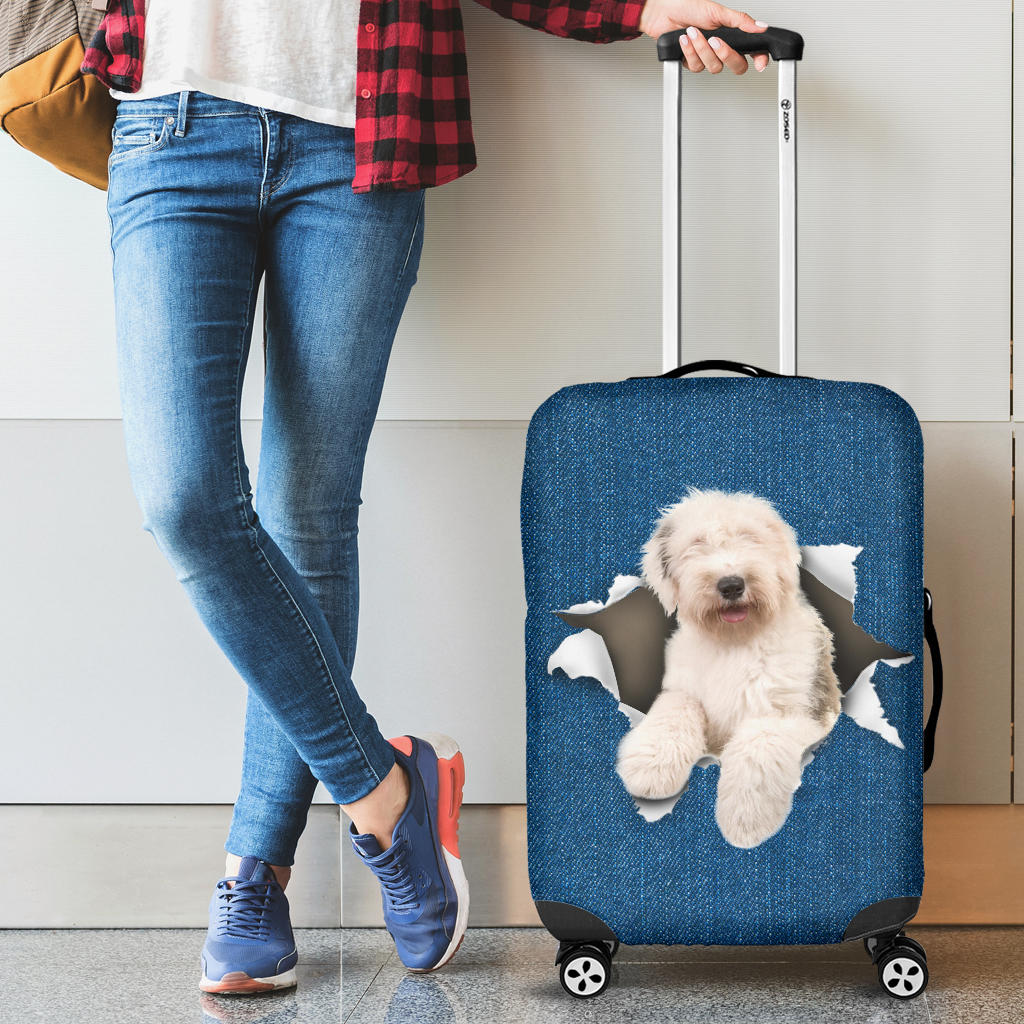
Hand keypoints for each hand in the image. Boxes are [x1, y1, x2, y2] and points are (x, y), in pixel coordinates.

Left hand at [638, 0, 770, 73]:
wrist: (663, 13)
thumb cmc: (689, 8)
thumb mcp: (718, 11)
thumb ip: (740, 21)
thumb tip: (760, 26)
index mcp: (732, 35)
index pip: (752, 51)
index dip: (759, 59)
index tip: (759, 64)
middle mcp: (721, 48)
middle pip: (736, 66)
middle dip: (725, 54)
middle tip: (715, 41)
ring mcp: (707, 57)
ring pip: (714, 67)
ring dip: (701, 49)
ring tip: (692, 32)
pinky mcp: (692, 63)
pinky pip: (696, 66)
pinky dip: (689, 52)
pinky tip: (684, 40)